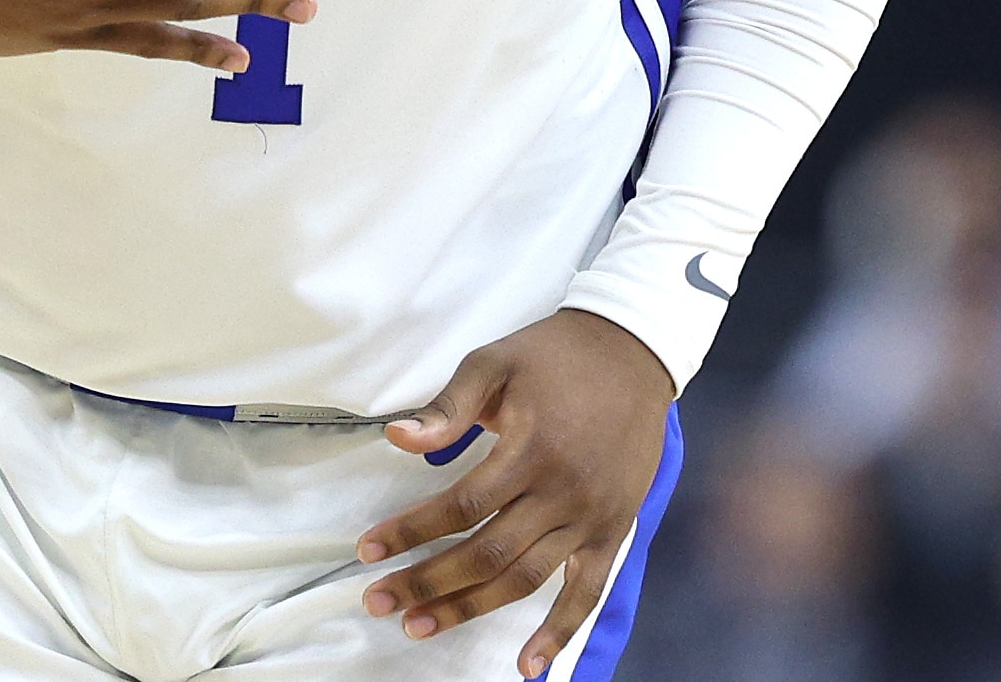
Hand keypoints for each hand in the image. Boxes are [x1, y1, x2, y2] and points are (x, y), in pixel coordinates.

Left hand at [357, 311, 673, 676]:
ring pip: (524, 579)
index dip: (410, 532)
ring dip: (469, 608)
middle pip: (485, 554)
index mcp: (530, 448)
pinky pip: (586, 592)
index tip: (367, 549)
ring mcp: (591, 516)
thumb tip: (396, 439)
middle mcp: (562, 491)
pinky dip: (559, 633)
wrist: (633, 350)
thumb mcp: (494, 363)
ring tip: (418, 626)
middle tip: (377, 601)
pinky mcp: (613, 529)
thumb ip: (448, 407)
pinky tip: (527, 666)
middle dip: (426, 582)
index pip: (460, 507)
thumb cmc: (554, 355)